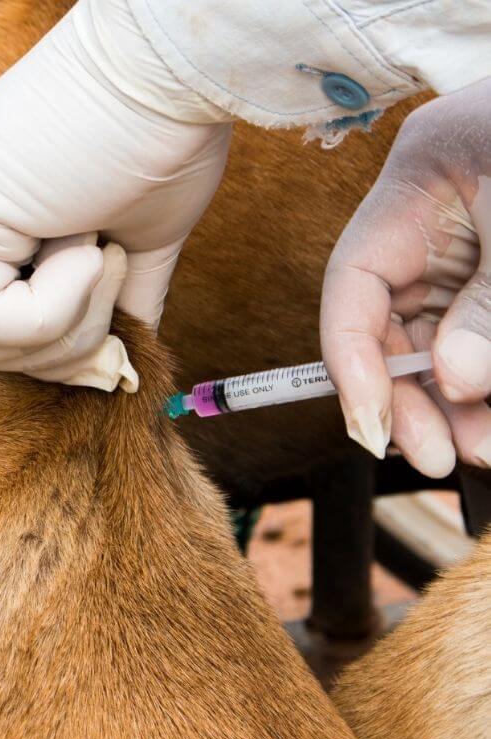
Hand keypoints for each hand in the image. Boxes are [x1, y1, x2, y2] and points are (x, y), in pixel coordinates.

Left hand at [0, 0, 230, 389]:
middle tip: (113, 276)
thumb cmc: (162, 142)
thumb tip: (117, 362)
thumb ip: (112, 303)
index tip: (121, 330)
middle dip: (67, 346)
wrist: (174, 72)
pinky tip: (85, 243)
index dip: (64, 350)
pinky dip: (55, 307)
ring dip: (68, 323)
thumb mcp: (135, 244)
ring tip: (102, 250)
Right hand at [321, 77, 490, 477]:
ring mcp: (465, 252)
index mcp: (415, 191)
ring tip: (485, 448)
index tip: (375, 430)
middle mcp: (427, 230)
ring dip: (456, 403)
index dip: (352, 361)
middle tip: (439, 457)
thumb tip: (454, 383)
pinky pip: (476, 338)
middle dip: (412, 397)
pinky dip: (483, 381)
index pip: (353, 285)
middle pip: (390, 327)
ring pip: (438, 344)